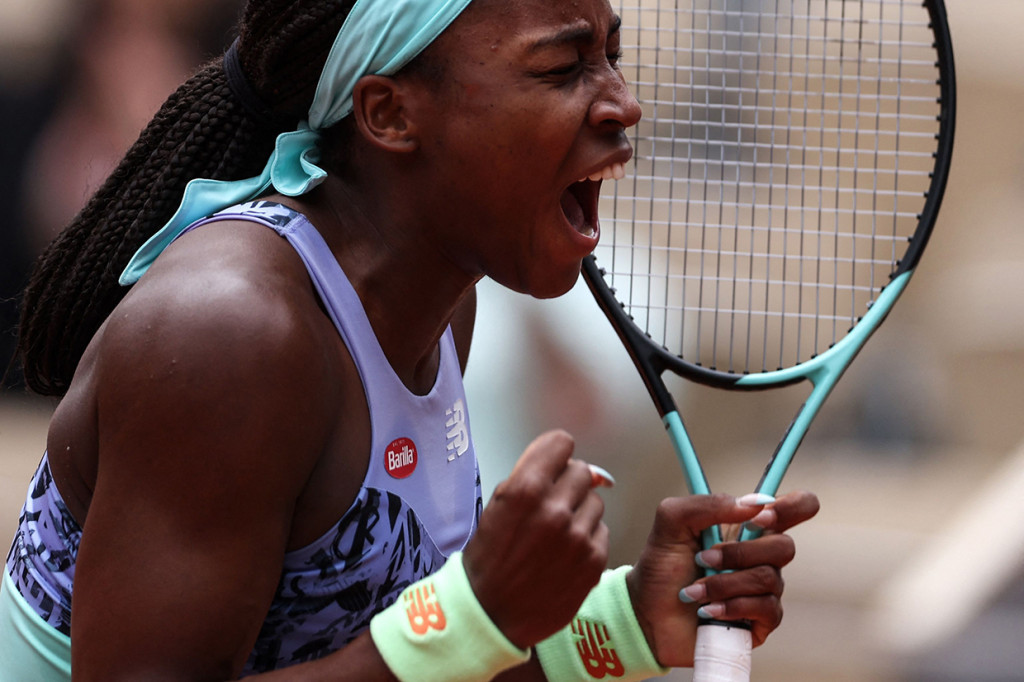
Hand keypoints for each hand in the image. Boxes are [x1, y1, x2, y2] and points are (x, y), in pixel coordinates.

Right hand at [463, 430, 608, 649]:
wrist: (490, 614)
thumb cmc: (489, 560)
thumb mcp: (497, 506)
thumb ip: (530, 476)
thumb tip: (564, 460)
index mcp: (525, 490)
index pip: (562, 443)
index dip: (556, 454)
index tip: (552, 465)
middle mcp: (554, 510)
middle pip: (582, 471)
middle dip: (567, 484)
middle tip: (551, 505)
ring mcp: (577, 537)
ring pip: (595, 501)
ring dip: (579, 512)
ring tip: (556, 534)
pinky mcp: (594, 562)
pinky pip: (602, 531)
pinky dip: (587, 539)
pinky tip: (565, 553)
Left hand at [626, 491, 819, 666]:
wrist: (648, 614)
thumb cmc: (661, 568)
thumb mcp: (671, 523)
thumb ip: (707, 504)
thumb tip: (752, 504)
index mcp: (746, 527)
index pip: (796, 507)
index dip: (790, 507)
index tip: (759, 517)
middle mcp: (760, 556)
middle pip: (785, 546)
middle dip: (739, 553)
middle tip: (704, 558)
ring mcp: (763, 589)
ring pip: (769, 579)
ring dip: (724, 583)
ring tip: (694, 590)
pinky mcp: (761, 620)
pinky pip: (765, 608)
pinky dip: (731, 606)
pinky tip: (708, 609)